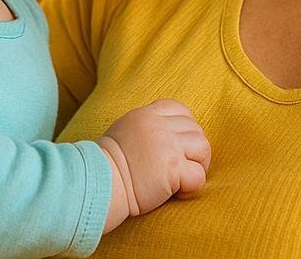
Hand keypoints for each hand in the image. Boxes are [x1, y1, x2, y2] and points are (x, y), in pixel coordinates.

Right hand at [98, 99, 211, 218]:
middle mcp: (158, 126)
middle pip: (195, 128)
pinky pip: (198, 175)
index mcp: (145, 115)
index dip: (185, 127)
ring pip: (203, 147)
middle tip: (182, 167)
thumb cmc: (106, 165)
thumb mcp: (123, 131)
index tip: (178, 145)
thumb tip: (166, 134)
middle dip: (194, 149)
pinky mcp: (173, 168)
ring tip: (183, 178)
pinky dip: (192, 186)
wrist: (96, 183)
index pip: (180, 109)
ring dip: (198, 164)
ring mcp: (167, 146)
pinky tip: (176, 192)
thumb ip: (145, 128)